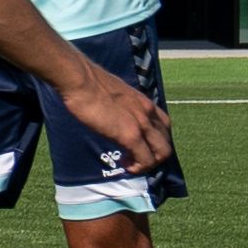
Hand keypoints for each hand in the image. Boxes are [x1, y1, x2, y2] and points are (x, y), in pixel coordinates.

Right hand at [49, 66, 176, 178]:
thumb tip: (114, 113)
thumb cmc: (89, 82)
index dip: (154, 140)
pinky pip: (145, 159)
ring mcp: (142, 124)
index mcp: (144, 102)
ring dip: (149, 163)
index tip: (138, 145)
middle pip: (166, 141)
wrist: (81, 80)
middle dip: (153, 156)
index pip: (164, 125)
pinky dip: (138, 167)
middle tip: (134, 158)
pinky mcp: (131, 135)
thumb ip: (122, 105)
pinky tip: (125, 165)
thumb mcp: (115, 93)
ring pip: (163, 153)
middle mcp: (149, 113)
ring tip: (130, 163)